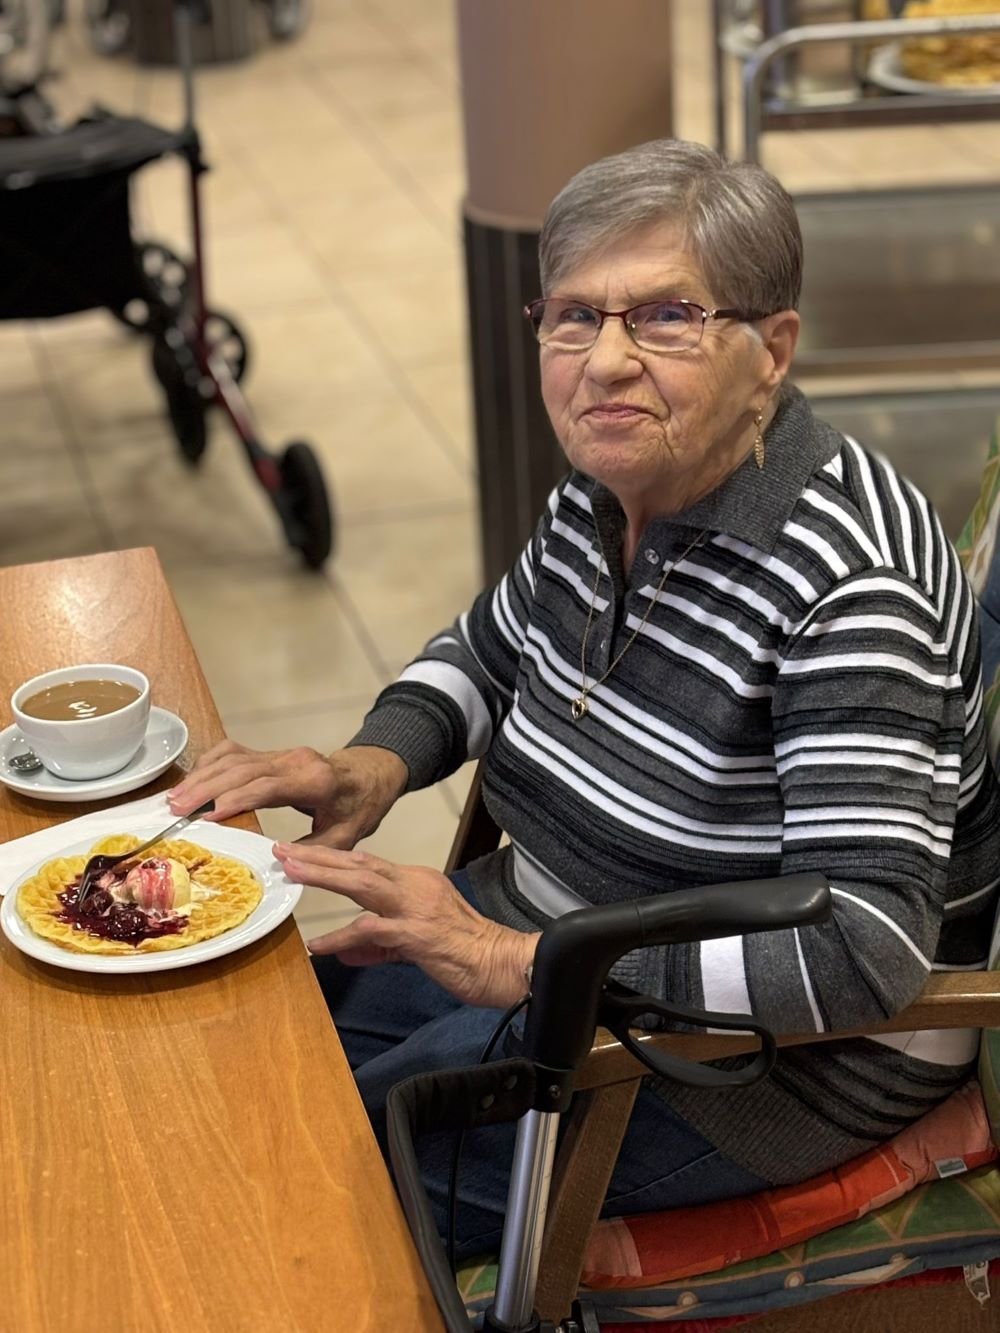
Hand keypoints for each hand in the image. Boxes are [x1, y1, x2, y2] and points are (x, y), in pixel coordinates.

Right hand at [167, 742, 407, 847]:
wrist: (370, 775)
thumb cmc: (358, 808)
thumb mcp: (344, 837)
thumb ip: (312, 850)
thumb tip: (276, 862)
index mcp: (315, 781)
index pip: (266, 786)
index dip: (234, 799)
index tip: (206, 816)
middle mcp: (295, 761)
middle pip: (241, 769)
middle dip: (206, 788)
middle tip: (175, 808)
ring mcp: (282, 754)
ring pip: (234, 758)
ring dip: (202, 776)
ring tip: (175, 798)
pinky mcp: (272, 754)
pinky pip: (235, 753)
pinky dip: (210, 765)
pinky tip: (193, 781)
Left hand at [275, 841, 539, 1008]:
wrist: (506, 964)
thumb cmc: (468, 953)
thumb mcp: (417, 943)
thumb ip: (380, 944)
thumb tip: (346, 951)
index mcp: (416, 882)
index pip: (367, 864)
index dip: (333, 858)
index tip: (302, 854)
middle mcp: (414, 885)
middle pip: (359, 864)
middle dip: (319, 857)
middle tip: (284, 851)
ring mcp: (416, 907)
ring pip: (362, 884)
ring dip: (324, 877)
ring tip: (292, 873)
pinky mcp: (418, 933)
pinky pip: (372, 931)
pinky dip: (343, 937)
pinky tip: (319, 946)